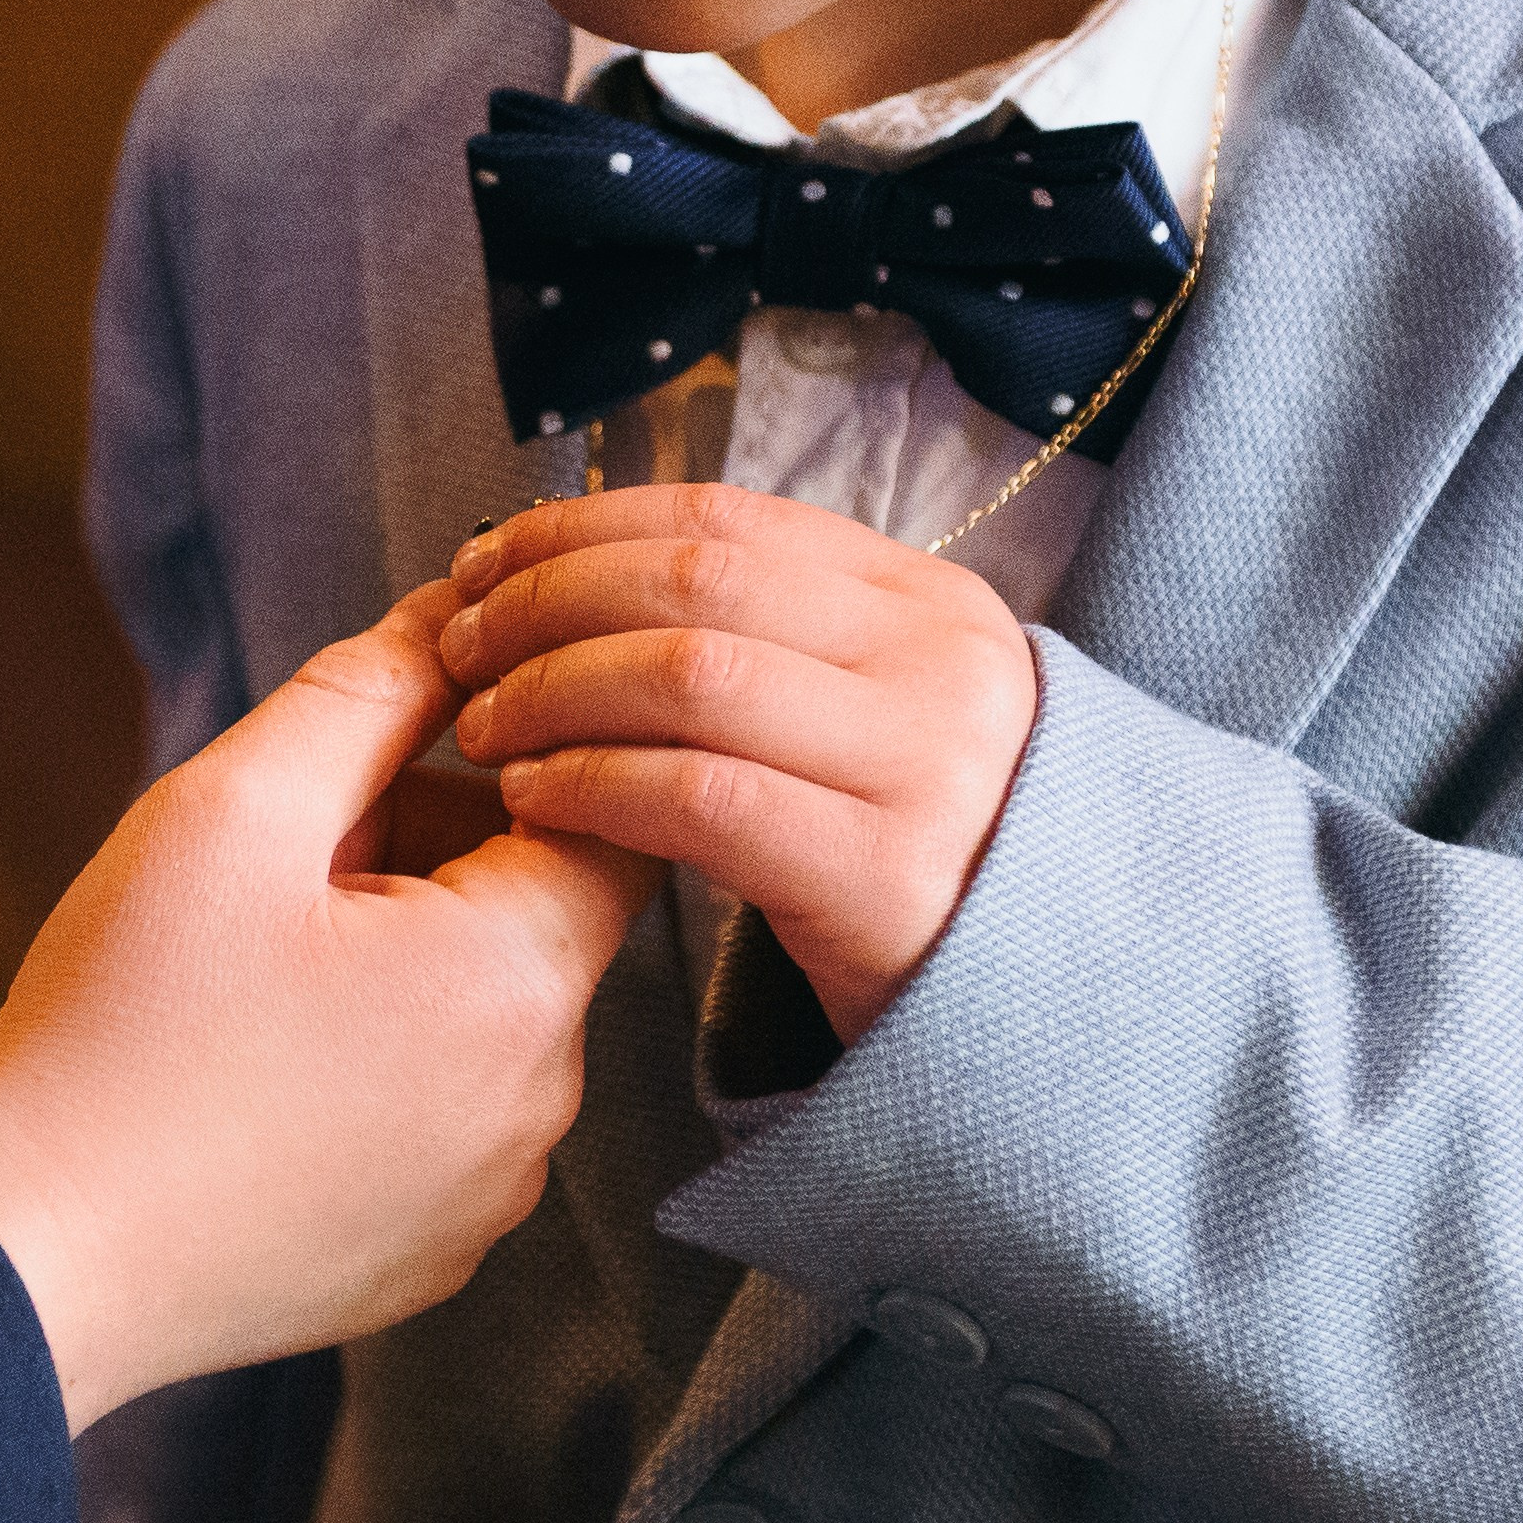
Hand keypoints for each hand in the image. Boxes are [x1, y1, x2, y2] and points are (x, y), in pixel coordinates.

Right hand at [0, 581, 654, 1429]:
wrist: (23, 1262)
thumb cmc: (125, 1029)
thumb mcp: (238, 807)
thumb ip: (369, 689)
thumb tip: (454, 614)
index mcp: (520, 982)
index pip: (611, 811)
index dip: (518, 740)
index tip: (411, 724)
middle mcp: (542, 1102)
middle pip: (535, 907)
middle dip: (425, 843)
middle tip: (282, 852)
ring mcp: (489, 1194)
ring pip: (483, 1004)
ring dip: (395, 945)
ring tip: (250, 958)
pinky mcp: (429, 1253)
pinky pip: (441, 1104)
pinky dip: (374, 1052)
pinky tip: (252, 1057)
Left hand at [443, 485, 1038, 1047]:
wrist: (1063, 1005)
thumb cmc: (921, 853)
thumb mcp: (877, 711)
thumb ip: (772, 638)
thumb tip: (575, 570)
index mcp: (925, 599)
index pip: (721, 517)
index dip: (579, 529)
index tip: (482, 561)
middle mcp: (937, 662)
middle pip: (692, 584)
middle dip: (546, 602)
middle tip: (459, 646)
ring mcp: (924, 766)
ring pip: (688, 677)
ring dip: (554, 691)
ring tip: (486, 728)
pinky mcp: (888, 877)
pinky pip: (700, 799)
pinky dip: (592, 786)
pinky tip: (533, 801)